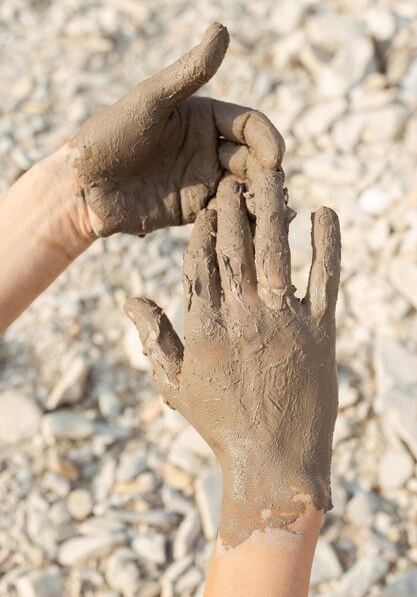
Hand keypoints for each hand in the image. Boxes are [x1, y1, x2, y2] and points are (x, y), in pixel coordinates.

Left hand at [68, 23, 284, 236]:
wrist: (85, 184)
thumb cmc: (113, 134)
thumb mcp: (152, 99)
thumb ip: (190, 71)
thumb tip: (222, 29)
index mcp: (205, 118)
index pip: (250, 125)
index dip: (267, 140)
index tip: (275, 158)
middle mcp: (209, 148)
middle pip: (254, 160)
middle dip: (269, 175)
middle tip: (277, 192)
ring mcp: (203, 179)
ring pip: (246, 188)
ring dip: (262, 199)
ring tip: (275, 213)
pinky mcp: (195, 209)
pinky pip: (228, 214)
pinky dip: (245, 220)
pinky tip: (259, 229)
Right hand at [125, 168, 340, 547]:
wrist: (274, 461)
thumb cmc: (220, 424)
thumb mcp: (175, 385)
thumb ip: (153, 338)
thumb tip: (129, 299)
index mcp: (204, 325)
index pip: (199, 260)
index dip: (203, 228)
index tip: (207, 208)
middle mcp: (242, 314)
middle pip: (235, 245)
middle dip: (232, 208)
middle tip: (233, 183)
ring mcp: (283, 320)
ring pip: (276, 249)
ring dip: (273, 208)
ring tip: (272, 176)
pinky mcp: (321, 330)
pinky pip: (326, 277)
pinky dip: (327, 242)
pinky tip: (324, 212)